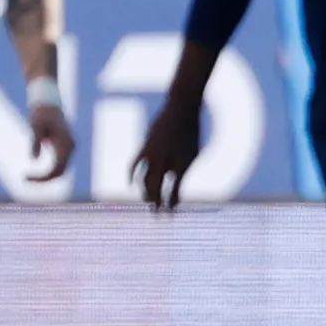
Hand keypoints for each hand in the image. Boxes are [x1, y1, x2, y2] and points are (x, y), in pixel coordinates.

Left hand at [27, 102, 75, 182]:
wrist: (48, 103)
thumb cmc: (41, 113)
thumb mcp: (35, 126)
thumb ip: (35, 142)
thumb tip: (33, 159)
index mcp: (66, 145)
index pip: (56, 170)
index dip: (42, 177)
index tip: (25, 176)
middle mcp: (70, 149)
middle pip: (59, 173)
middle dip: (43, 180)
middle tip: (24, 179)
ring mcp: (67, 149)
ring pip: (59, 171)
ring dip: (45, 177)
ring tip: (27, 178)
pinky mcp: (62, 148)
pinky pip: (57, 166)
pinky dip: (46, 172)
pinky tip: (32, 173)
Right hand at [133, 90, 203, 209]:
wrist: (181, 109)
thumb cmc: (192, 132)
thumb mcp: (194, 153)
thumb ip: (184, 170)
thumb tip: (175, 186)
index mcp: (183, 165)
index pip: (175, 192)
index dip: (172, 204)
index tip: (171, 212)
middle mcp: (168, 163)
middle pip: (158, 190)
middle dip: (157, 204)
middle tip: (157, 215)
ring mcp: (154, 155)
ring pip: (145, 181)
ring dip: (145, 193)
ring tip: (148, 201)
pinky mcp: (145, 148)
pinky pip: (134, 166)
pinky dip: (131, 176)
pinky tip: (131, 184)